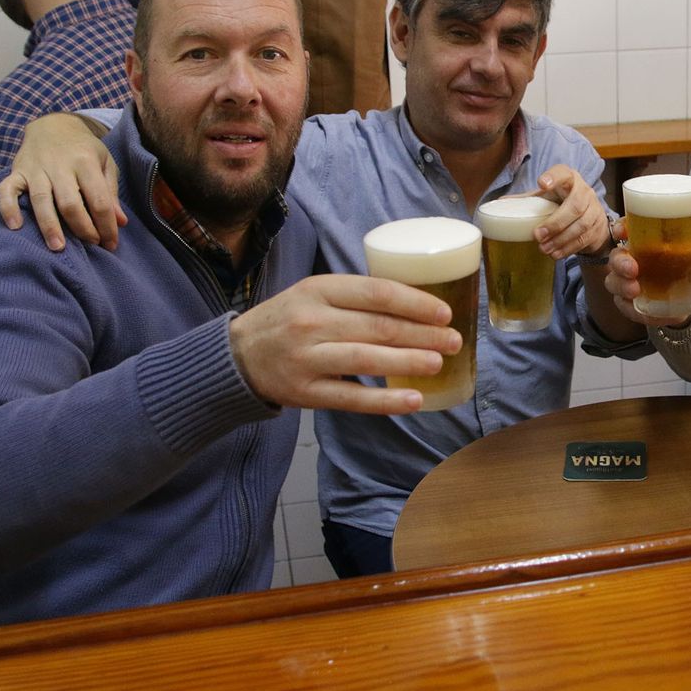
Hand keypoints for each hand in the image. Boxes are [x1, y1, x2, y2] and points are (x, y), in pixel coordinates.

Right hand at [0, 113, 125, 251]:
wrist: (53, 125)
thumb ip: (111, 193)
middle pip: (70, 203)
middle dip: (82, 228)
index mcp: (86, 162)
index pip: (99, 199)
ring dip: (49, 226)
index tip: (110, 244)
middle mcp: (59, 165)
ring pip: (41, 199)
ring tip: (57, 247)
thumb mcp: (104, 164)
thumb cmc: (83, 150)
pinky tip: (15, 226)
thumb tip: (120, 222)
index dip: (106, 225)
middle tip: (91, 245)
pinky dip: (8, 207)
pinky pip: (7, 189)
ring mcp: (35, 168)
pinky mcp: (17, 171)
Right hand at [229, 274, 462, 412]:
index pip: (376, 292)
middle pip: (378, 327)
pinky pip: (352, 398)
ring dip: (409, 362)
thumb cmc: (288, 320)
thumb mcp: (314, 294)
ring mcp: (307, 358)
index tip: (444, 312)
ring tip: (438, 364)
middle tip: (454, 340)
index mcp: (318, 289)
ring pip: (368, 359)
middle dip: (422, 334)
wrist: (237, 356)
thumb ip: (355, 297)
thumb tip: (416, 304)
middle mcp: (311, 321)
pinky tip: (413, 400)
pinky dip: (385, 400)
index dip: (415, 302)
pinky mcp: (305, 392)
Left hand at [528, 165, 611, 258]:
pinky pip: (585, 238)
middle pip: (575, 205)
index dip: (554, 177)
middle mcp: (585, 191)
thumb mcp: (547, 198)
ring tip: (544, 249)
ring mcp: (595, 209)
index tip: (541, 184)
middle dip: (556, 222)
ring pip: (582, 225)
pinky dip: (569, 248)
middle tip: (537, 235)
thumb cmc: (562, 203)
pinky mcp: (598, 227)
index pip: (563, 173)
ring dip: (561, 239)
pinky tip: (556, 254)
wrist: (591, 217)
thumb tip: (497, 204)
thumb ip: (527, 201)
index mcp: (569, 179)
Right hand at [603, 216, 690, 327]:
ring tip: (635, 291)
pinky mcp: (629, 304)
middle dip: (620, 262)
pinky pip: (626, 308)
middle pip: (616, 257)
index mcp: (644, 240)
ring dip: (622, 286)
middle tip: (632, 269)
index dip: (620, 228)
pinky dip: (636, 312)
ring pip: (613, 282)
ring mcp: (626, 282)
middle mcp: (631, 259)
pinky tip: (651, 315)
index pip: (625, 229)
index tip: (622, 232)